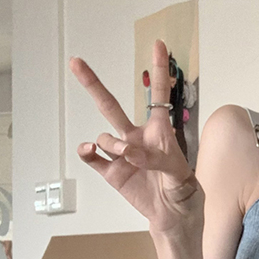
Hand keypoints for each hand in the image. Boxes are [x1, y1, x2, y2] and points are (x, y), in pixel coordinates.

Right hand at [69, 39, 200, 235]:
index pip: (157, 96)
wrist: (172, 215)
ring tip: (127, 156)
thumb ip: (157, 160)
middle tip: (76, 62)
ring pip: (104, 136)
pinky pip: (92, 157)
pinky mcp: (111, 171)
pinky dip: (88, 152)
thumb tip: (129, 152)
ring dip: (111, 143)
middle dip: (93, 84)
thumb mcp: (179, 174)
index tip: (159, 44)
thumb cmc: (181, 189)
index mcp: (159, 132)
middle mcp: (136, 138)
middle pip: (111, 106)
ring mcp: (121, 154)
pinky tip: (90, 151)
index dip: (158, 70)